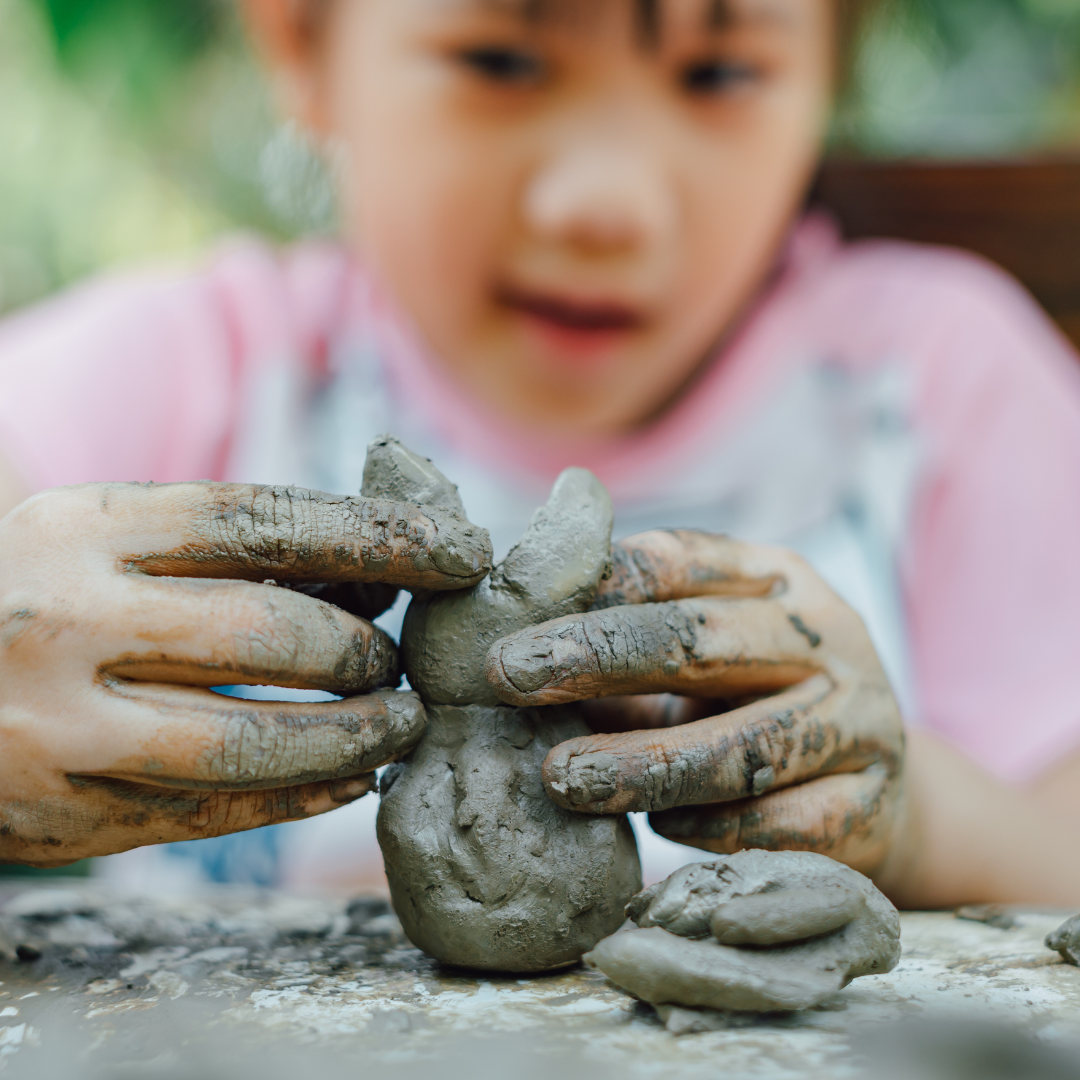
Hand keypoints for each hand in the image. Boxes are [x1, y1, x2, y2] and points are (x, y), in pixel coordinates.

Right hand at [0, 481, 490, 866]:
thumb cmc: (35, 592)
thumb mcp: (106, 538)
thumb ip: (232, 550)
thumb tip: (382, 572)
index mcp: (84, 527)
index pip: (264, 520)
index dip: (378, 536)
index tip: (460, 553)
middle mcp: (66, 621)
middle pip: (270, 633)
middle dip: (363, 651)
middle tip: (402, 660)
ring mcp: (59, 727)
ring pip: (250, 741)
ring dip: (354, 734)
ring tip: (403, 721)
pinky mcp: (65, 814)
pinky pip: (212, 813)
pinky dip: (299, 797)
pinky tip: (349, 778)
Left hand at [485, 531, 903, 874]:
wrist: (872, 789)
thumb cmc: (750, 705)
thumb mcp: (700, 658)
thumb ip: (622, 648)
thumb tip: (508, 651)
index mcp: (778, 577)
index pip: (679, 562)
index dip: (591, 590)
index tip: (511, 633)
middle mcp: (827, 636)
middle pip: (705, 640)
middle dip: (598, 657)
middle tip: (510, 680)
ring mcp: (860, 719)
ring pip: (743, 744)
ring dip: (645, 763)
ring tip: (562, 778)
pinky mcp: (869, 803)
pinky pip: (782, 822)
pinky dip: (712, 827)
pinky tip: (661, 827)